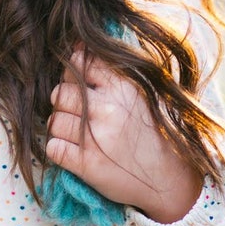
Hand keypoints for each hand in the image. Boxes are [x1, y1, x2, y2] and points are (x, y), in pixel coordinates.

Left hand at [46, 47, 202, 224]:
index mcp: (123, 87)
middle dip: (64, 102)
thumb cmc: (158, 134)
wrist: (171, 181)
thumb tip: (80, 44)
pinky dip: (58, 150)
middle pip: (60, 92)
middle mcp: (107, 109)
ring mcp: (95, 137)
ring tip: (77, 134)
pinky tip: (73, 151)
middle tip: (78, 113)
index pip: (80, 64)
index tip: (82, 85)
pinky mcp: (87, 165)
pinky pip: (53, 148)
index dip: (75, 74)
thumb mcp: (146, 95)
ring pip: (54, 121)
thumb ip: (116, 73)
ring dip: (61, 127)